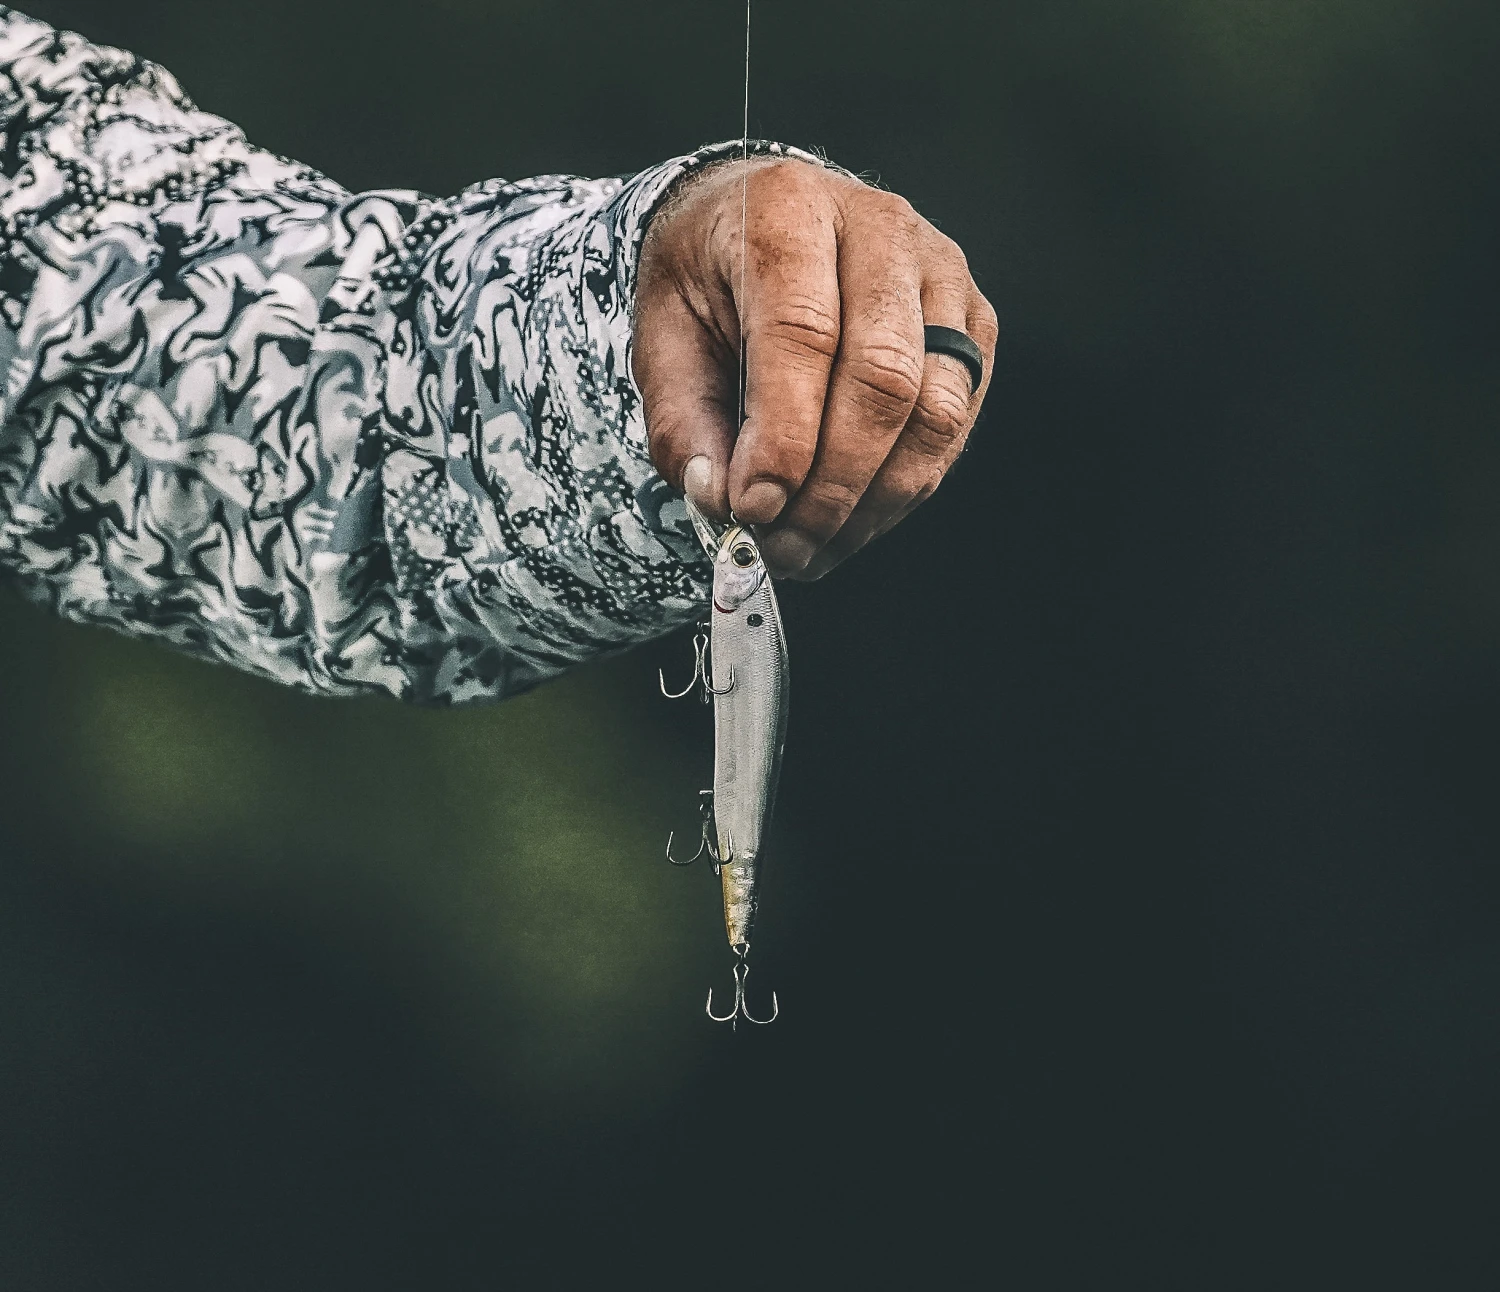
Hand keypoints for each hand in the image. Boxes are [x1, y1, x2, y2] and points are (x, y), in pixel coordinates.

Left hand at [633, 156, 995, 579]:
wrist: (760, 221)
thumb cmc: (709, 278)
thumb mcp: (662, 337)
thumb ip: (684, 423)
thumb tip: (722, 500)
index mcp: (790, 210)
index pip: (803, 335)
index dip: (783, 439)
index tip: (752, 509)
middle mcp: (881, 229)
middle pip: (883, 377)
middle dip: (832, 485)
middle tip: (783, 545)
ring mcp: (941, 274)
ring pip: (935, 410)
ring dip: (874, 501)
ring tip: (813, 546)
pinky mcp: (973, 324)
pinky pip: (955, 426)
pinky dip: (903, 489)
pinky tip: (850, 517)